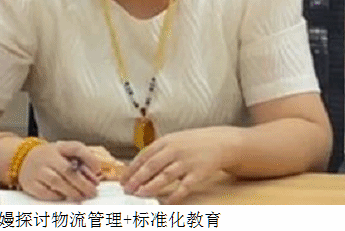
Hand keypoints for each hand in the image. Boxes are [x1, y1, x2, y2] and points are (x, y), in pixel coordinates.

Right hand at [17, 141, 102, 200]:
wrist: (22, 159)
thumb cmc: (49, 157)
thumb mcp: (64, 152)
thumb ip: (80, 159)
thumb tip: (94, 174)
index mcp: (59, 147)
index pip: (76, 148)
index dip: (89, 158)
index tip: (97, 169)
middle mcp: (47, 157)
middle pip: (67, 170)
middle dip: (82, 183)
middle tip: (92, 192)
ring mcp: (37, 170)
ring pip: (56, 181)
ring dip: (72, 191)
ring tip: (82, 197)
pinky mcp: (30, 183)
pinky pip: (44, 192)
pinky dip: (56, 196)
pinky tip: (64, 197)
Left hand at [120, 127, 234, 203]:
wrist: (220, 142)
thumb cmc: (193, 143)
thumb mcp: (174, 140)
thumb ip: (157, 151)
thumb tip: (137, 166)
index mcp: (167, 141)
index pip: (144, 156)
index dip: (132, 169)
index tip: (123, 180)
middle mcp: (175, 150)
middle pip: (152, 166)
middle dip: (137, 179)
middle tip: (127, 190)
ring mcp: (187, 161)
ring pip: (165, 176)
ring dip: (151, 187)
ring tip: (140, 195)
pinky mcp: (198, 173)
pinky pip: (184, 187)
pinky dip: (174, 196)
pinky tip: (165, 203)